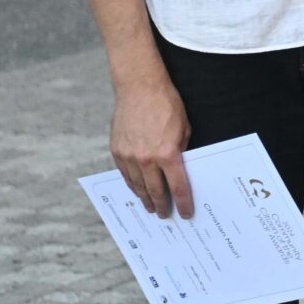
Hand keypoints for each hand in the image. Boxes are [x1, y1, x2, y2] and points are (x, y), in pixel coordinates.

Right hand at [110, 63, 195, 218]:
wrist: (140, 88)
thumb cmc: (167, 105)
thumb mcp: (185, 129)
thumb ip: (182, 151)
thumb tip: (180, 169)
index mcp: (167, 154)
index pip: (178, 187)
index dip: (183, 202)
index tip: (186, 213)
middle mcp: (146, 159)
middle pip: (155, 191)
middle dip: (162, 205)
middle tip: (165, 215)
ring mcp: (129, 155)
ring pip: (137, 185)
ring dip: (144, 198)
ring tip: (150, 206)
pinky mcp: (117, 150)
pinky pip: (125, 174)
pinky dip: (132, 184)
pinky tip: (137, 189)